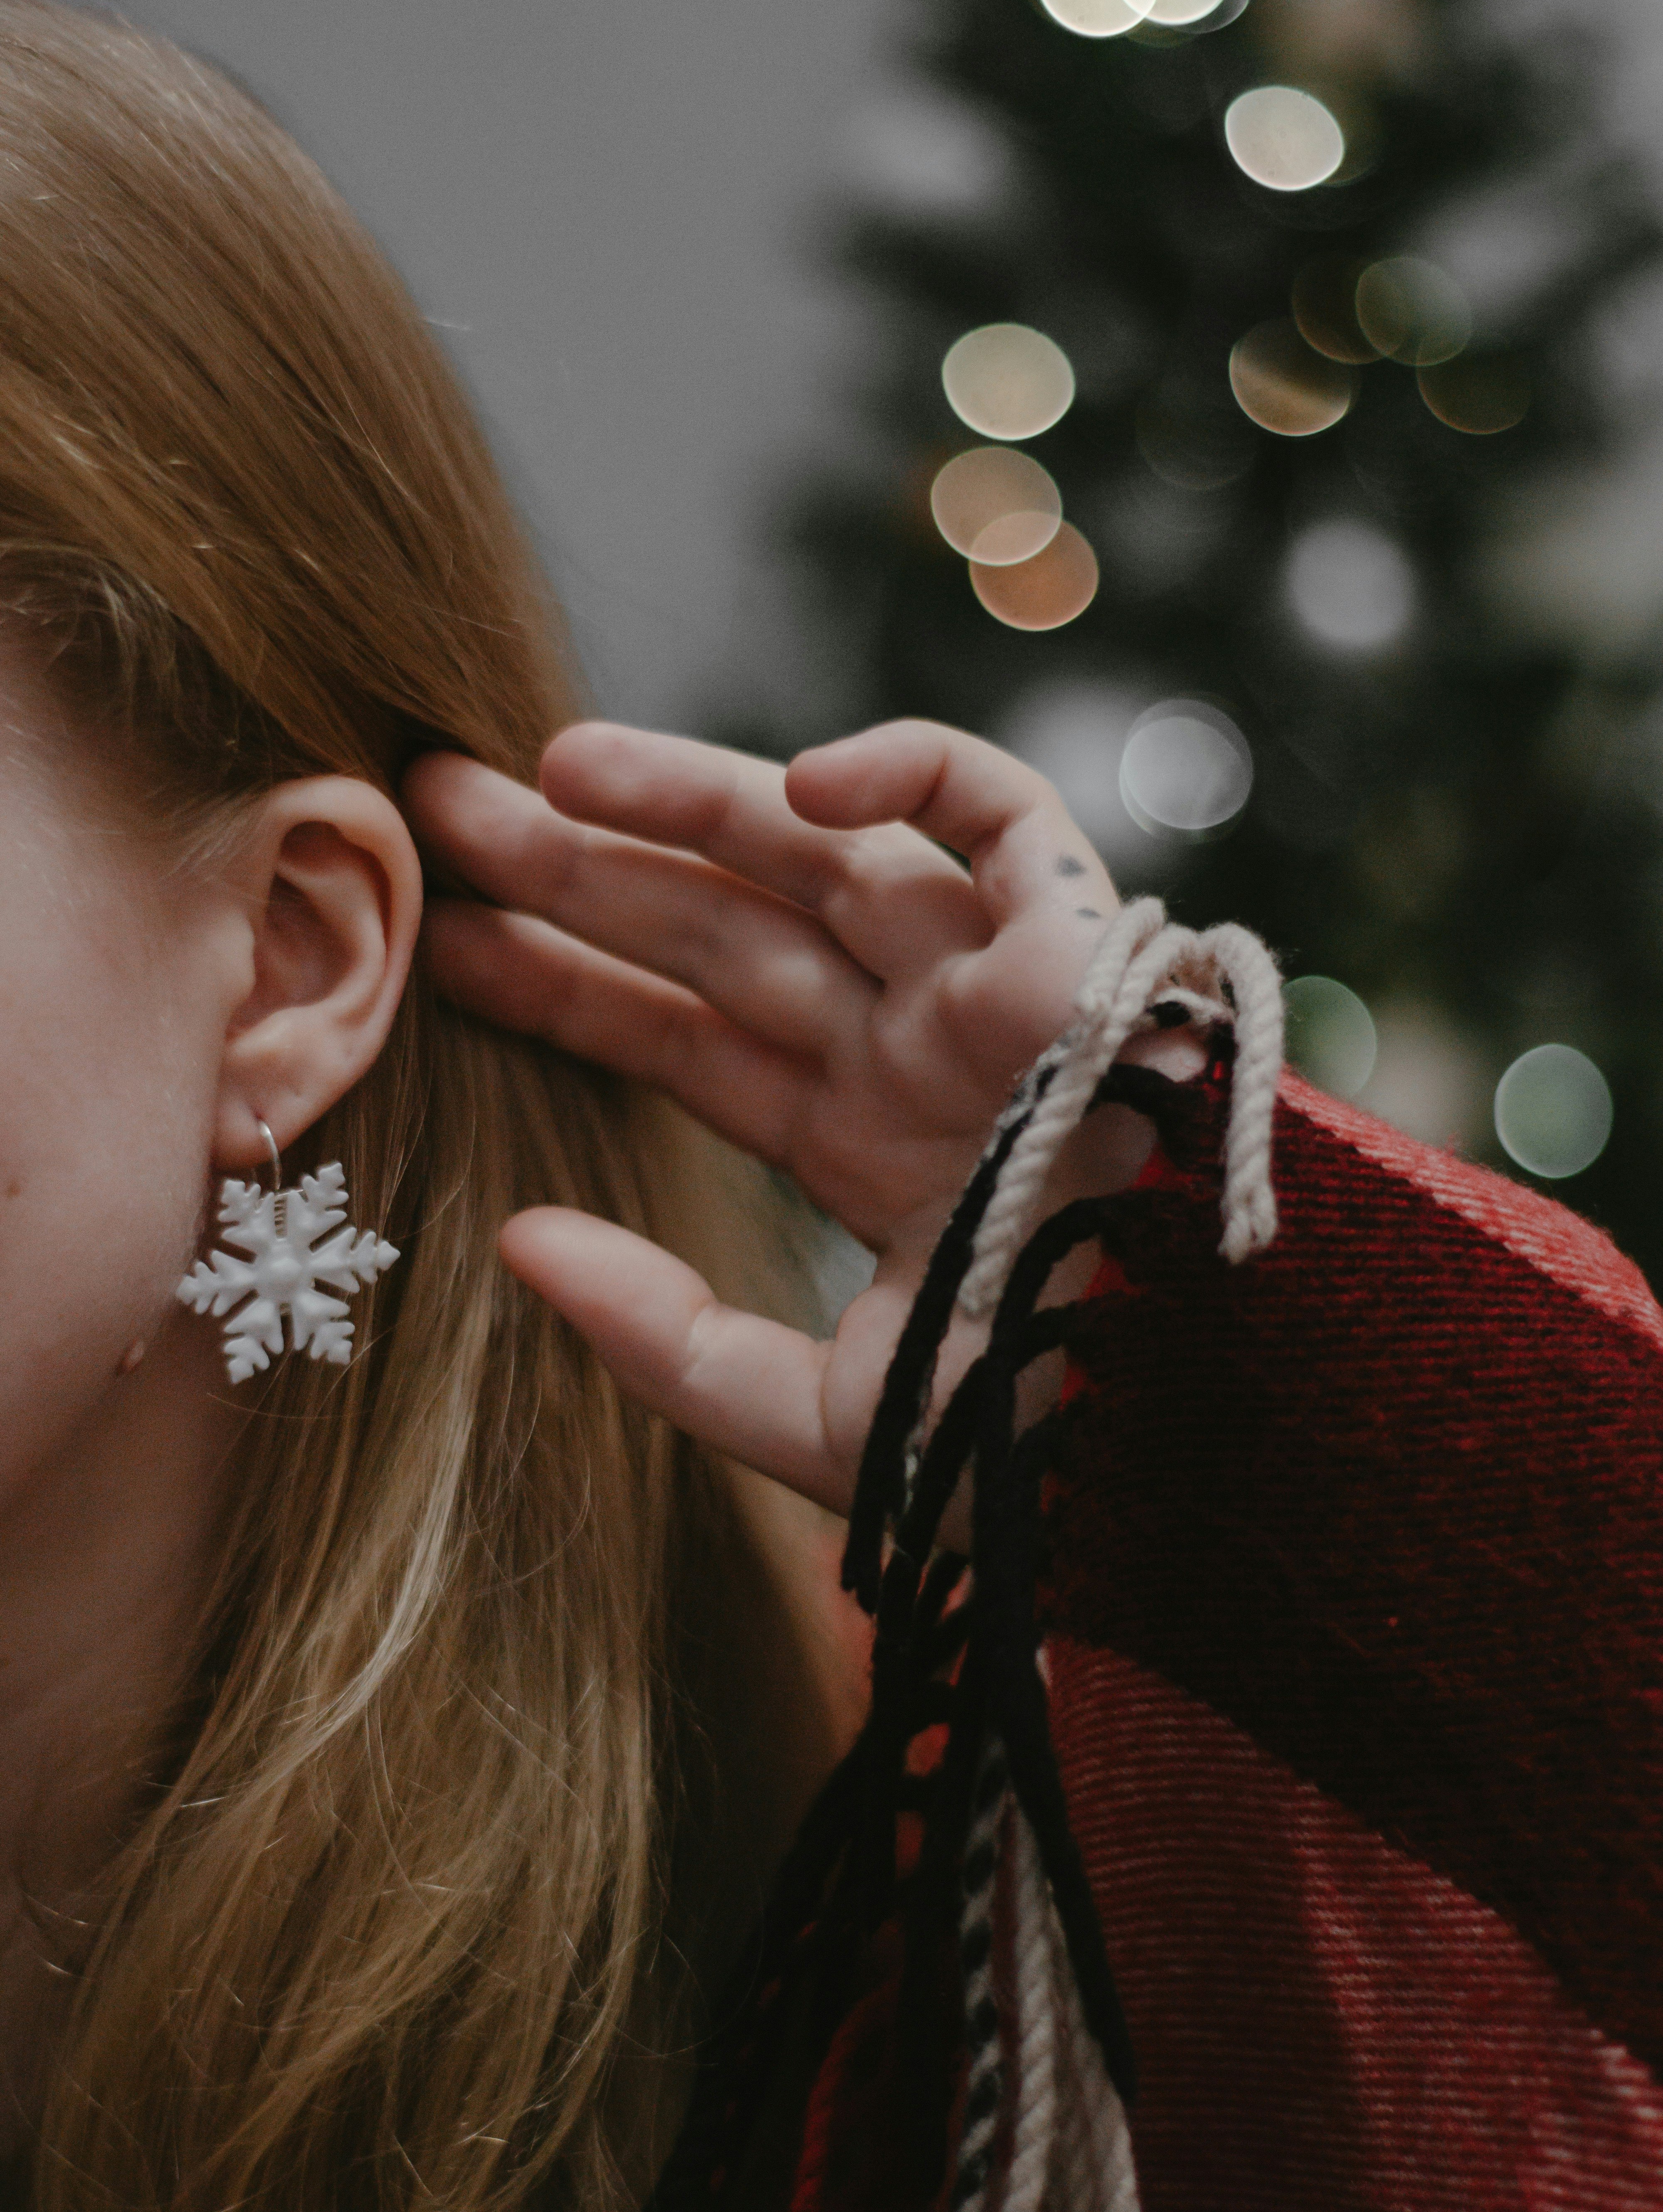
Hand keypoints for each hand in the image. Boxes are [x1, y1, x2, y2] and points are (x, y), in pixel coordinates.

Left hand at [403, 720, 1150, 1512]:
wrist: (1198, 1443)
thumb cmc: (1042, 1444)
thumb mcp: (818, 1420)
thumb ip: (668, 1341)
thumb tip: (516, 1241)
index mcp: (864, 1147)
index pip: (686, 1039)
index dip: (567, 986)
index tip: (443, 945)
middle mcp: (917, 1053)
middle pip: (724, 930)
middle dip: (586, 870)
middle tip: (442, 810)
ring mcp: (993, 994)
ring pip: (826, 851)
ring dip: (692, 796)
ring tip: (547, 766)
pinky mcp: (1085, 951)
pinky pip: (1005, 817)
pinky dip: (921, 775)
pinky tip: (804, 779)